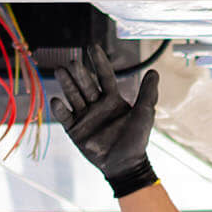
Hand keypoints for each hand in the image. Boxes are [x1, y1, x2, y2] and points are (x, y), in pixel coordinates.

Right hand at [51, 44, 159, 198]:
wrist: (125, 164)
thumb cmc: (137, 139)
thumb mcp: (145, 113)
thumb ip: (148, 93)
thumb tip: (154, 71)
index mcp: (112, 99)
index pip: (104, 76)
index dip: (99, 62)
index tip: (92, 46)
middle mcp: (96, 105)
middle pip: (85, 84)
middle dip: (79, 73)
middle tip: (72, 61)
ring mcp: (85, 117)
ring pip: (73, 96)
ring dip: (66, 84)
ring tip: (60, 70)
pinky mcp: (75, 131)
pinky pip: (65, 117)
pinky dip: (60, 109)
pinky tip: (57, 100)